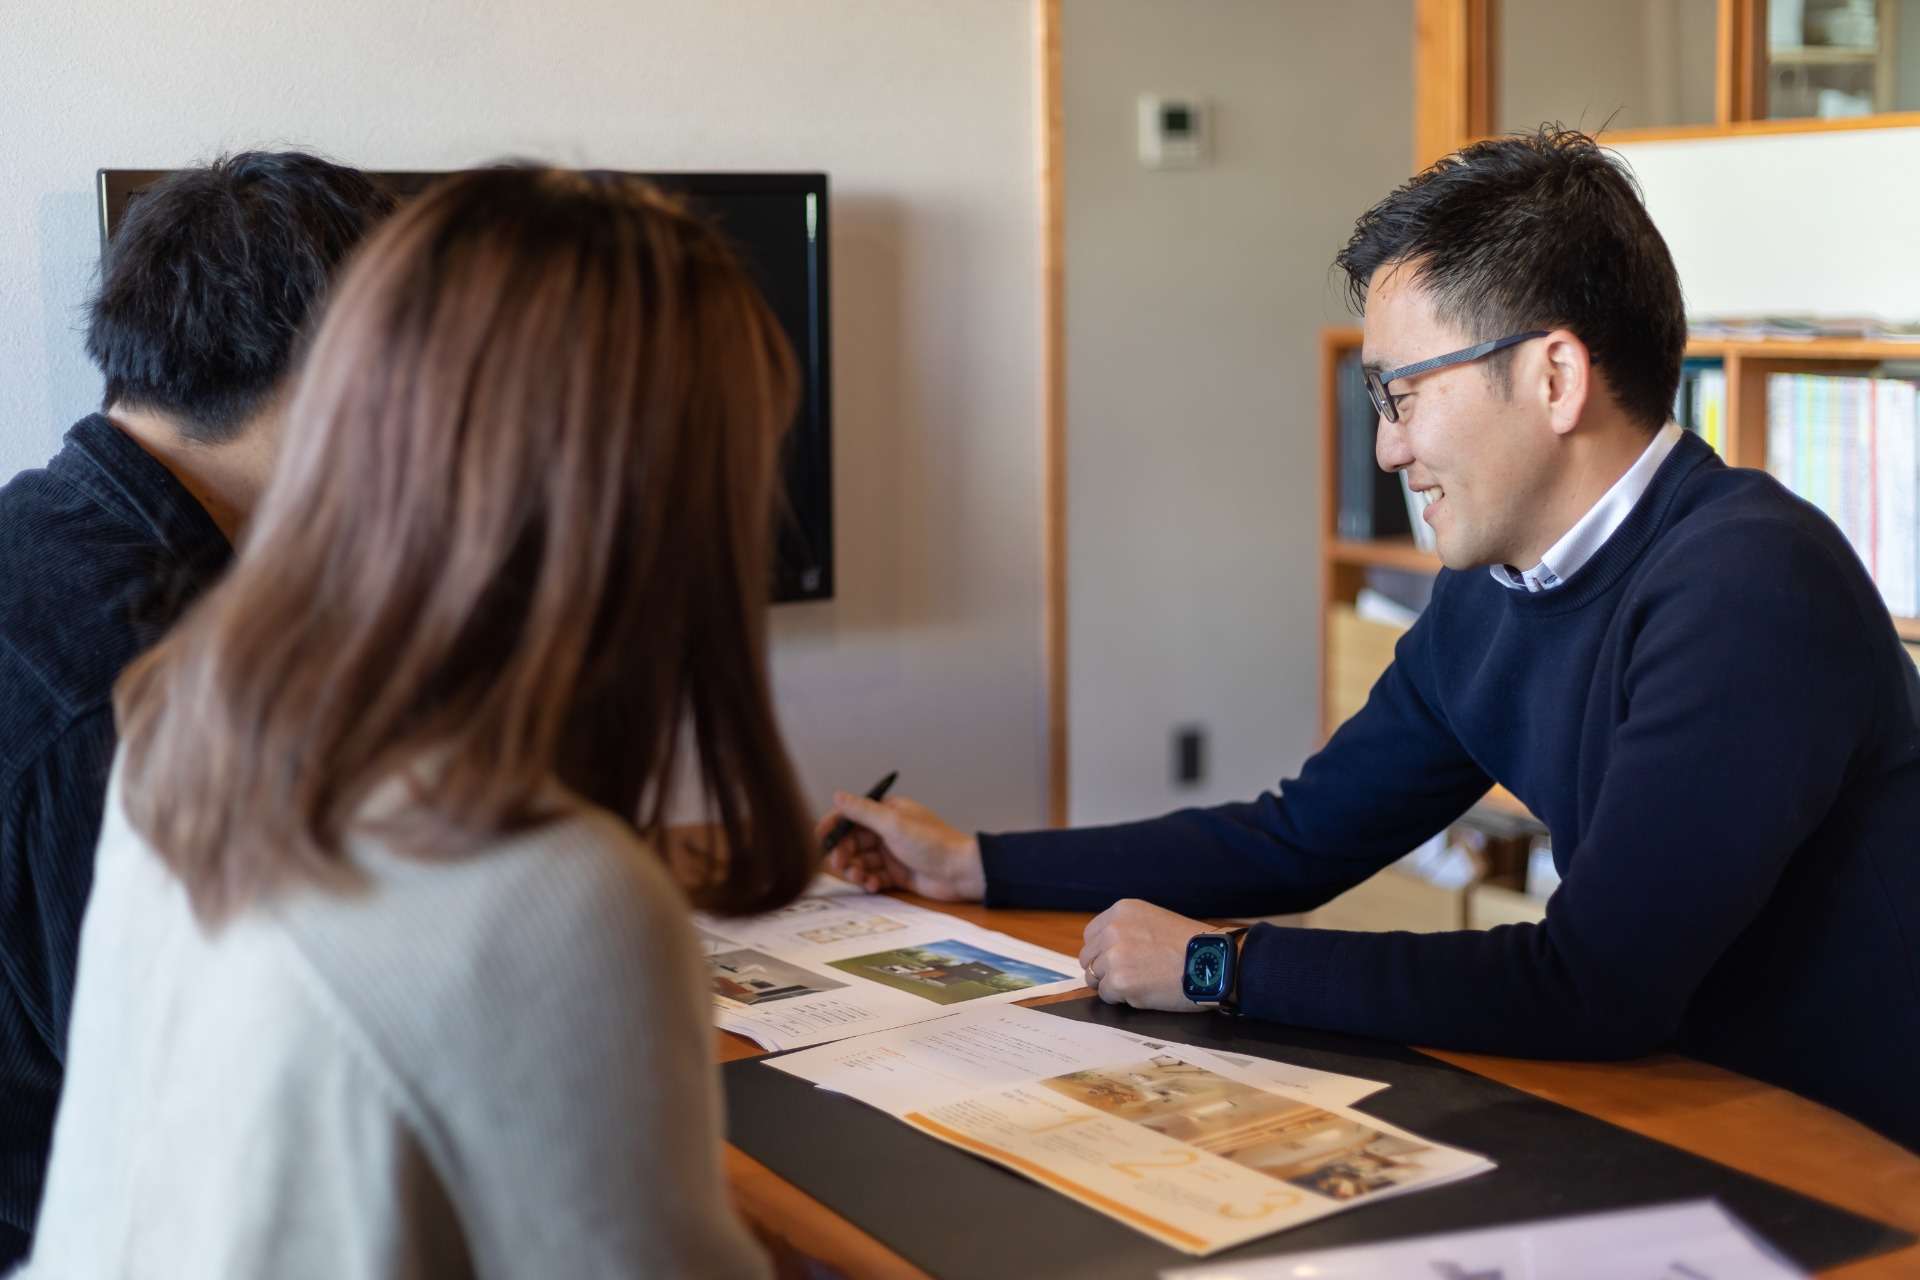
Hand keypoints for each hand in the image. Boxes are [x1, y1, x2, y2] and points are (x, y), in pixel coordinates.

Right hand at [816, 793, 985, 902]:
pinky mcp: (896, 874)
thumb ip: (863, 812)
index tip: (819, 839)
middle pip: (852, 841)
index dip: (833, 827)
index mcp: (888, 812)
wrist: (960, 872)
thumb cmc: (932, 843)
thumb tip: (838, 795)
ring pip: (861, 861)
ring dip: (856, 870)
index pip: (852, 816)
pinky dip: (870, 881)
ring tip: (861, 878)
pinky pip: (873, 876)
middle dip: (844, 853)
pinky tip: (874, 885)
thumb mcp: (894, 824)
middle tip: (840, 865)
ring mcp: (892, 853)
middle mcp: (887, 831)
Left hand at [1079, 899, 1211, 1012]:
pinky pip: (1106, 996)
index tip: (1115, 960)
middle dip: (1103, 969)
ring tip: (1140, 983)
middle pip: (1088, 957)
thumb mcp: (1155, 920)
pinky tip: (1144, 992)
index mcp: (1121, 911)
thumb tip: (1104, 950)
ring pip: (1094, 978)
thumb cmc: (1192, 945)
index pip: (1091, 935)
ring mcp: (1114, 956)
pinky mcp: (1119, 981)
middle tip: (1128, 977)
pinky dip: (1121, 999)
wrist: (1214, 962)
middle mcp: (1113, 930)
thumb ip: (1127, 930)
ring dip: (1112, 985)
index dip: (1102, 951)